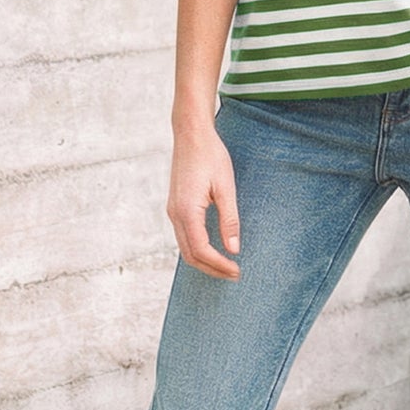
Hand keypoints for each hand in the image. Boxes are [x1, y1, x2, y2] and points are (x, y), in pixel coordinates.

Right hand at [166, 123, 241, 279]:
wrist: (191, 135)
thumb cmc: (211, 156)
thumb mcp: (226, 188)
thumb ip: (229, 220)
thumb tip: (233, 249)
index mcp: (187, 211)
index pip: (202, 250)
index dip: (219, 265)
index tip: (237, 270)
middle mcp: (175, 214)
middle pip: (190, 255)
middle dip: (212, 269)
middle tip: (234, 274)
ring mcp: (172, 211)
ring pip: (185, 248)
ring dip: (204, 261)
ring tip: (226, 266)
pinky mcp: (175, 206)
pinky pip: (184, 236)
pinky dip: (197, 249)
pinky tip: (213, 249)